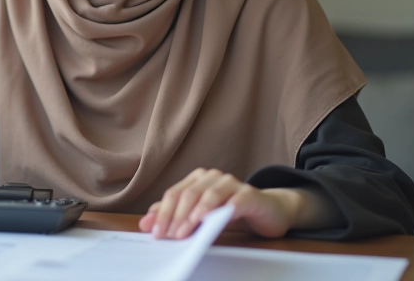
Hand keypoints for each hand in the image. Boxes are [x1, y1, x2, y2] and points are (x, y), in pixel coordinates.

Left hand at [138, 168, 301, 239]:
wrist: (267, 211)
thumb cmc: (230, 213)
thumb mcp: (199, 216)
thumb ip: (174, 217)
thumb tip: (146, 223)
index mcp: (197, 179)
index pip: (174, 193)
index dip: (163, 213)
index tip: (156, 233)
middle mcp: (213, 177)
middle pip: (188, 194)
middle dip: (177, 216)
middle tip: (171, 235)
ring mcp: (232, 183)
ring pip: (209, 195)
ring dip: (195, 214)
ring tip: (187, 231)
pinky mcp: (249, 194)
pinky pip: (235, 200)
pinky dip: (223, 210)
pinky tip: (215, 221)